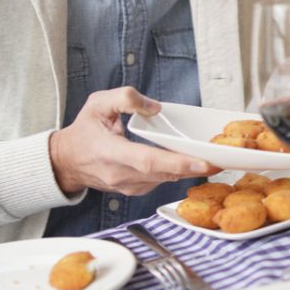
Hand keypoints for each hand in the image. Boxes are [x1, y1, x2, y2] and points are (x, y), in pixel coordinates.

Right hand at [49, 87, 218, 195]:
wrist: (66, 161)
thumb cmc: (84, 131)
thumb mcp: (98, 104)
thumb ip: (125, 98)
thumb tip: (155, 107)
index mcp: (110, 153)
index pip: (149, 161)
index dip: (178, 163)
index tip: (204, 162)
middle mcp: (121, 175)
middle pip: (164, 174)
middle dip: (195, 168)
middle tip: (223, 159)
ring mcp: (128, 187)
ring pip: (165, 180)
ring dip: (190, 170)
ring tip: (214, 158)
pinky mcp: (134, 190)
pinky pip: (161, 182)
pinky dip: (178, 172)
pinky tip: (191, 161)